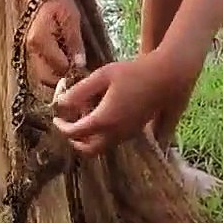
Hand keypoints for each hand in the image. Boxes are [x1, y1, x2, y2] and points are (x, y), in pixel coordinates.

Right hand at [24, 0, 85, 87]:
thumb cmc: (57, 2)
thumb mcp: (71, 18)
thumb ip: (75, 43)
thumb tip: (80, 65)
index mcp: (41, 41)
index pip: (59, 67)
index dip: (74, 71)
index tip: (86, 69)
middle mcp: (31, 50)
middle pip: (47, 78)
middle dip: (64, 79)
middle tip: (80, 72)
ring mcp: (29, 52)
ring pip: (43, 76)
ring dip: (58, 76)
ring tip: (73, 68)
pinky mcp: (31, 52)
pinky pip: (42, 69)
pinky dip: (53, 70)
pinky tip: (65, 62)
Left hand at [52, 45, 205, 155]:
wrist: (166, 77)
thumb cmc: (133, 72)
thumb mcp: (102, 76)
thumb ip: (79, 91)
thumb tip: (60, 104)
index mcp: (104, 120)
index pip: (75, 133)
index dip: (62, 127)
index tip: (56, 118)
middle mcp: (115, 133)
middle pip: (88, 150)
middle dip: (75, 141)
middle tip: (68, 126)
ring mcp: (127, 134)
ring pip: (101, 147)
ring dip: (89, 138)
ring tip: (85, 115)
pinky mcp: (136, 131)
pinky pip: (113, 140)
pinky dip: (102, 134)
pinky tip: (102, 114)